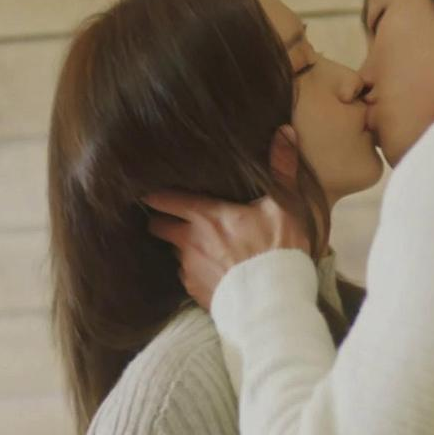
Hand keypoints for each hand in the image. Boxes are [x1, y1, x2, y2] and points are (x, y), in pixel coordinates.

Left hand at [143, 125, 309, 309]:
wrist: (274, 303)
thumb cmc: (279, 250)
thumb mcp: (285, 205)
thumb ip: (281, 167)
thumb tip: (284, 131)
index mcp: (205, 216)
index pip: (161, 199)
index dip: (152, 192)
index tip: (149, 187)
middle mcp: (189, 242)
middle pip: (156, 226)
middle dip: (160, 219)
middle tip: (172, 214)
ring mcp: (189, 270)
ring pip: (172, 251)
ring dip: (180, 246)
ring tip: (198, 243)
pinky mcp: (195, 293)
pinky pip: (186, 276)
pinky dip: (194, 270)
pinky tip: (211, 269)